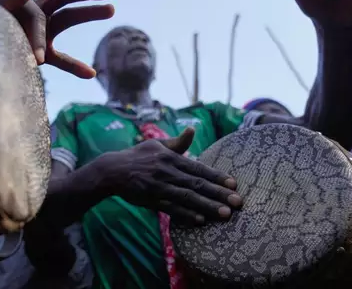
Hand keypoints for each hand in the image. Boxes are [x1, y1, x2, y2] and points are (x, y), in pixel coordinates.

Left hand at [0, 0, 114, 78]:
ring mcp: (37, 35)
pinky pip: (60, 59)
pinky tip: (91, 74)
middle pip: (67, 2)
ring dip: (88, 15)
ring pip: (67, 22)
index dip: (64, 12)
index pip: (52, 5)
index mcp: (26, 5)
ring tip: (111, 11)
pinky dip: (75, 66)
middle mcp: (35, 16)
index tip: (52, 45)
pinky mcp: (36, 54)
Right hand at [100, 128, 242, 225]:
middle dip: (219, 194)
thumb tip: (193, 129)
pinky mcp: (151, 200)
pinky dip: (185, 214)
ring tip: (225, 214)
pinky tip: (199, 221)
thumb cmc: (137, 156)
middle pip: (197, 184)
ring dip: (207, 206)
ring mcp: (159, 187)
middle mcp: (167, 172)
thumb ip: (178, 142)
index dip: (217, 176)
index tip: (234, 184)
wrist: (112, 171)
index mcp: (170, 158)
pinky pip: (171, 208)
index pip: (198, 168)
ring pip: (187, 198)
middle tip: (238, 202)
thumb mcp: (156, 145)